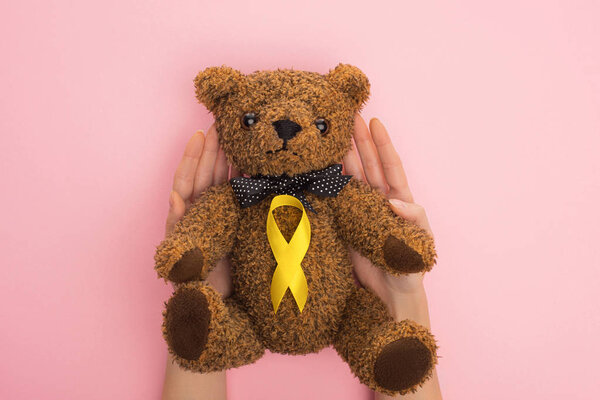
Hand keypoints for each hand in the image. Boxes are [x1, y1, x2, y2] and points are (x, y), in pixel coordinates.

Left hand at [165, 124, 235, 297]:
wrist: (216, 305)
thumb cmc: (194, 284)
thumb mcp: (181, 256)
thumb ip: (178, 227)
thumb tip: (175, 197)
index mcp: (186, 217)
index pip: (187, 181)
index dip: (192, 158)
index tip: (198, 135)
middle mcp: (201, 212)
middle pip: (205, 174)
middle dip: (211, 149)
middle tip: (220, 123)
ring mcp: (218, 216)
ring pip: (221, 180)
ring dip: (225, 157)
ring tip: (233, 135)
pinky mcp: (235, 223)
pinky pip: (237, 195)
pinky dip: (241, 177)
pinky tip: (248, 163)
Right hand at [343, 115, 433, 312]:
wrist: (391, 296)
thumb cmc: (411, 270)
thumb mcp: (420, 244)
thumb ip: (412, 221)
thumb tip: (395, 201)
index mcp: (400, 201)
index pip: (390, 166)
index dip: (382, 144)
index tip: (375, 121)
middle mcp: (379, 201)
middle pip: (369, 164)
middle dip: (359, 140)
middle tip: (349, 116)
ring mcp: (361, 211)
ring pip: (351, 177)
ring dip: (343, 156)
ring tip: (333, 135)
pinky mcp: (345, 224)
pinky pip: (336, 199)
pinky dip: (329, 182)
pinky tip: (320, 167)